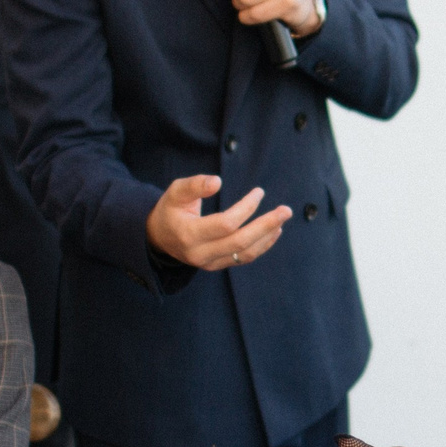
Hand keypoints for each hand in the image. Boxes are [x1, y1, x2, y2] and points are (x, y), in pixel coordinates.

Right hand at [146, 173, 290, 270]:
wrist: (158, 238)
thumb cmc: (170, 209)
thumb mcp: (175, 192)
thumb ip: (195, 185)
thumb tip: (217, 181)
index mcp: (189, 234)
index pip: (225, 224)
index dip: (246, 208)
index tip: (259, 192)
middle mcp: (200, 253)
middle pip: (239, 242)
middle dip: (266, 225)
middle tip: (286, 210)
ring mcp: (209, 263)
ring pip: (244, 254)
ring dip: (267, 237)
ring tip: (282, 220)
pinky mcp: (217, 265)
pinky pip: (242, 258)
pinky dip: (261, 246)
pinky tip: (274, 232)